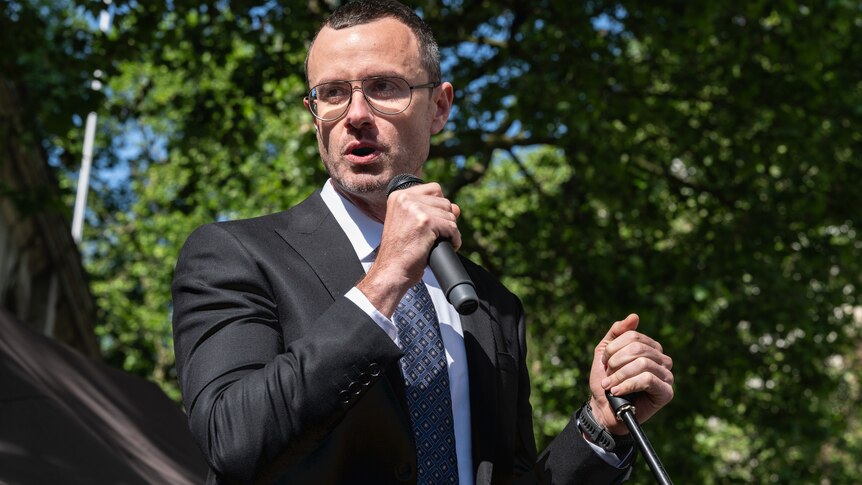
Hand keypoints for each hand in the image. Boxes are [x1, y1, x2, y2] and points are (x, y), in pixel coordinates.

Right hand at [358, 182, 460, 315]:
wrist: (392, 270)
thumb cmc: (400, 252)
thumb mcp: (412, 224)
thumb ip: (432, 211)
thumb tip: (457, 208)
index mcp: (399, 196)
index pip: (434, 189)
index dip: (439, 206)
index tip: (434, 222)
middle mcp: (405, 199)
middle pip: (444, 201)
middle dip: (445, 220)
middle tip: (435, 236)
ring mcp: (415, 209)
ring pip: (450, 215)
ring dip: (450, 231)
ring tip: (437, 242)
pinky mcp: (425, 222)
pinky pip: (452, 228)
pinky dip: (454, 240)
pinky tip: (446, 246)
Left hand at [587, 314, 673, 434]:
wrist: (604, 409)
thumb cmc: (606, 381)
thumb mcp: (605, 353)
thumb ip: (617, 333)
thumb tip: (634, 316)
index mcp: (650, 348)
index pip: (632, 336)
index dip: (613, 348)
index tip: (604, 362)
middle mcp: (662, 359)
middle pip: (638, 348)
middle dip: (616, 362)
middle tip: (607, 375)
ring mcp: (667, 376)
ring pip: (642, 363)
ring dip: (619, 375)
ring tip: (609, 385)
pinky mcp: (666, 392)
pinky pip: (647, 379)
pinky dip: (628, 384)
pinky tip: (617, 392)